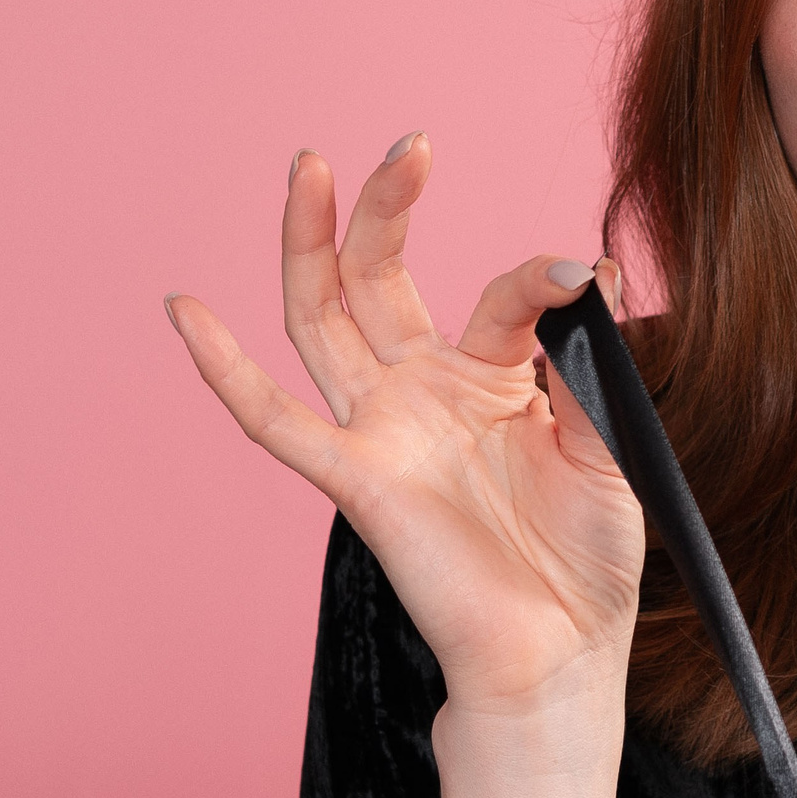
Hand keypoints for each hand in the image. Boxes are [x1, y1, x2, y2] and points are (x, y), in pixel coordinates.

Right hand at [165, 135, 644, 717]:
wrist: (563, 654)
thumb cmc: (589, 559)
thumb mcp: (611, 448)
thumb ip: (591, 370)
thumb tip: (592, 281)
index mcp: (492, 380)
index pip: (500, 297)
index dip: (538, 281)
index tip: (582, 279)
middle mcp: (426, 394)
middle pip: (382, 279)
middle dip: (385, 209)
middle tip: (407, 144)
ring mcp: (384, 432)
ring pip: (322, 322)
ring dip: (311, 244)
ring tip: (308, 167)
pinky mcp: (355, 482)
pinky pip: (275, 422)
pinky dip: (225, 369)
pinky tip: (185, 309)